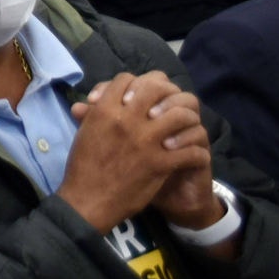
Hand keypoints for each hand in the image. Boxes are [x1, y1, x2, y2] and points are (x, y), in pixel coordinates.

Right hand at [59, 72, 205, 233]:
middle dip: (166, 93)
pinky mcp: (161, 163)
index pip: (126, 78)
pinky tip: (192, 155)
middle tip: (168, 106)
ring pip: (182, 115)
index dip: (137, 83)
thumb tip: (89, 102)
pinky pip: (191, 150)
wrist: (88, 200)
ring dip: (188, 120)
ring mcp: (146, 141)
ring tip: (185, 128)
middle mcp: (127, 119)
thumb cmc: (82, 166)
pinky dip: (196, 152)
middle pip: (157, 88)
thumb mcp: (83, 133)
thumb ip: (91, 114)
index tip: (141, 95)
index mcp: (104, 110)